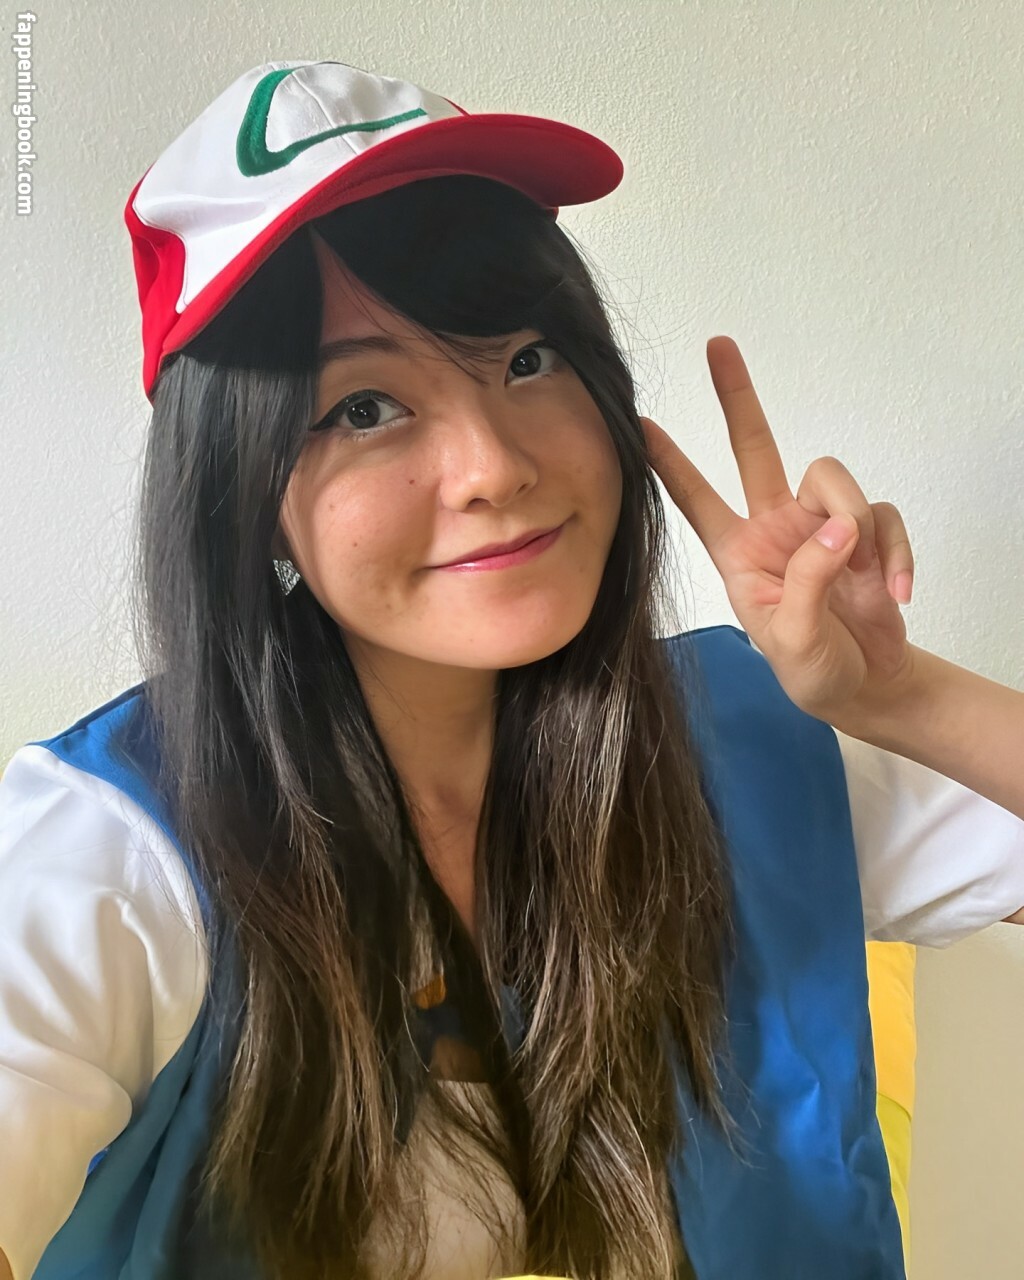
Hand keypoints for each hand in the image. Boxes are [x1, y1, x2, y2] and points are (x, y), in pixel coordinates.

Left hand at [641, 336, 916, 726]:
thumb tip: (840, 527)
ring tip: (867, 577)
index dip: (669, 464)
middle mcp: (775, 527)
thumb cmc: (812, 668)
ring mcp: (821, 524)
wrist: (865, 685)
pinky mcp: (866, 530)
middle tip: (718, 346)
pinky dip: (896, 551)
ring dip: (857, 523)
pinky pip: (882, 515)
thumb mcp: (793, 638)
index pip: (696, 500)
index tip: (639, 424)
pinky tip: (897, 592)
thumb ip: (810, 581)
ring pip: (832, 479)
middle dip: (738, 397)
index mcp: (739, 553)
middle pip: (755, 447)